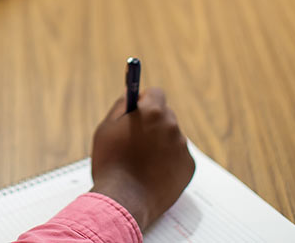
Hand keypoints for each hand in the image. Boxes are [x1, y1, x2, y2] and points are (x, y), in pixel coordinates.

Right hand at [90, 88, 194, 232]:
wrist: (123, 201)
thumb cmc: (111, 164)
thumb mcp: (106, 128)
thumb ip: (121, 107)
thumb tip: (131, 95)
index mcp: (152, 113)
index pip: (155, 93)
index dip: (144, 101)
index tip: (137, 110)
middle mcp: (172, 126)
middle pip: (165, 115)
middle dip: (152, 123)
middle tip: (135, 140)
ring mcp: (183, 148)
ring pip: (171, 137)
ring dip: (160, 143)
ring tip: (141, 162)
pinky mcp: (188, 168)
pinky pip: (178, 157)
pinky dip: (168, 162)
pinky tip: (151, 173)